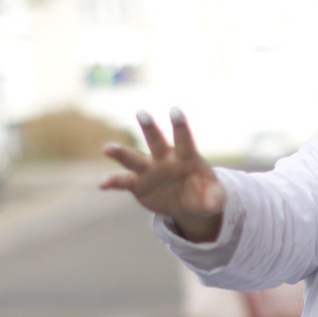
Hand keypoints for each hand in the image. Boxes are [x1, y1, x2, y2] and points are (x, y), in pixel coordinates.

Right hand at [99, 109, 225, 242]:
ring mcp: (150, 171)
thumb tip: (213, 205)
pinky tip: (102, 184)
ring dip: (121, 153)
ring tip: (107, 148)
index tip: (175, 111)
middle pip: (156, 142)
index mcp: (187, 158)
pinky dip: (113, 182)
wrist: (189, 205)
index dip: (180, 126)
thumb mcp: (215, 198)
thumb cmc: (205, 195)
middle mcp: (165, 160)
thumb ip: (215, 199)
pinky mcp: (138, 184)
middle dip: (149, 128)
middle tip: (141, 113)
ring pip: (134, 159)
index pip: (184, 140)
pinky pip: (123, 182)